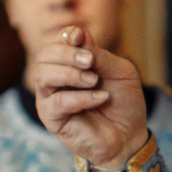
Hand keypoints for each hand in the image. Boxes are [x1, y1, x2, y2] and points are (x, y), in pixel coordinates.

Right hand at [33, 25, 147, 171]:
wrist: (129, 135)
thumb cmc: (122, 102)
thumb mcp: (120, 72)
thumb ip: (100, 55)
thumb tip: (78, 36)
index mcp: (70, 62)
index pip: (58, 41)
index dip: (67, 36)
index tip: (81, 38)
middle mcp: (56, 77)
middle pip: (44, 54)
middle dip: (66, 53)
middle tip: (90, 61)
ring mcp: (50, 97)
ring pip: (42, 75)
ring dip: (69, 74)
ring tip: (94, 80)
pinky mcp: (52, 118)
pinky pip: (57, 102)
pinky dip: (80, 97)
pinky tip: (100, 97)